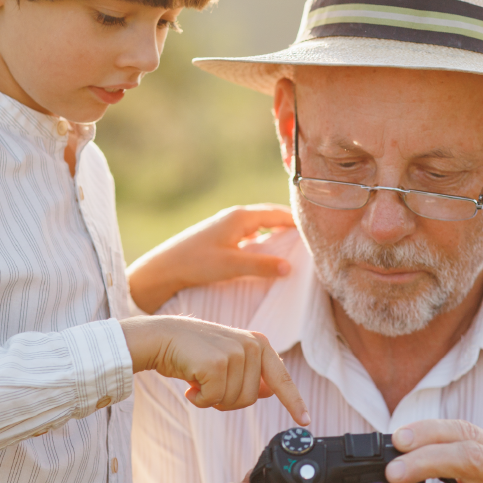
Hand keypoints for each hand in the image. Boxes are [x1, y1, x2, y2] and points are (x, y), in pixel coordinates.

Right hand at [121, 316, 309, 425]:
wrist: (162, 337)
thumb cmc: (194, 351)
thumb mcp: (229, 357)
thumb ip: (251, 373)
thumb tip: (270, 392)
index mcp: (260, 343)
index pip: (282, 379)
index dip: (294, 402)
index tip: (305, 421)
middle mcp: (252, 346)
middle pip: (251, 399)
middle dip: (227, 399)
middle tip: (209, 382)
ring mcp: (236, 353)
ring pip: (233, 401)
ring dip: (211, 398)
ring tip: (199, 378)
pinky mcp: (217, 364)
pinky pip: (213, 400)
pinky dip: (198, 399)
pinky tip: (190, 382)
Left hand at [127, 205, 295, 312]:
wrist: (164, 268)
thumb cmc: (196, 263)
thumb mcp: (232, 265)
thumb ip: (262, 265)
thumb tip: (290, 268)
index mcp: (241, 217)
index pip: (278, 214)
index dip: (298, 222)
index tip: (317, 231)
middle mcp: (236, 217)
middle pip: (271, 217)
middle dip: (290, 226)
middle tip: (310, 240)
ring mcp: (227, 226)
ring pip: (260, 226)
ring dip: (276, 234)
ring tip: (294, 247)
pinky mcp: (221, 238)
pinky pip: (251, 235)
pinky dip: (264, 241)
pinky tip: (267, 254)